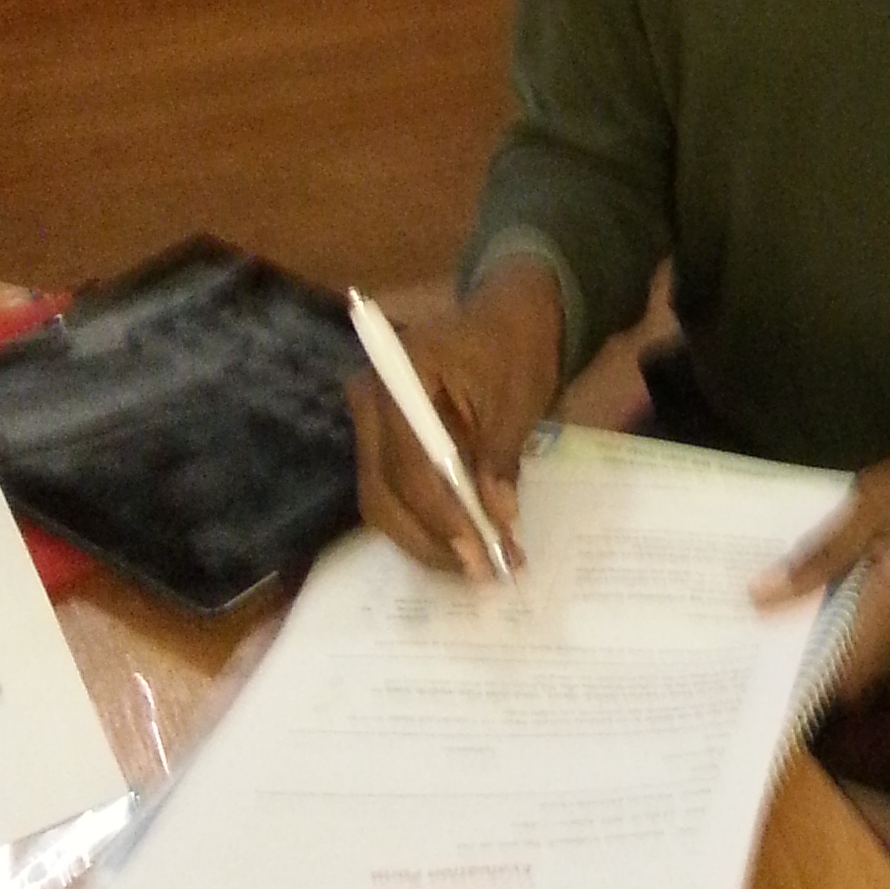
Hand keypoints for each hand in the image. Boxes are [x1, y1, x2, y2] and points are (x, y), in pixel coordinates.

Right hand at [345, 261, 565, 580]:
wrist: (509, 317)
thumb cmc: (515, 348)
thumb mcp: (518, 400)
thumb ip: (501, 459)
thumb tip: (498, 520)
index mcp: (401, 374)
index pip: (409, 462)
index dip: (441, 513)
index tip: (477, 551)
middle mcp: (372, 401)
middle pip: (384, 490)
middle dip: (432, 538)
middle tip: (481, 571)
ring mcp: (371, 424)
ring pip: (383, 501)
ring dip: (428, 539)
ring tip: (477, 567)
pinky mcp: (384, 444)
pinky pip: (393, 494)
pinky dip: (425, 523)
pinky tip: (461, 545)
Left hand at [754, 422, 889, 695]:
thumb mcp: (882, 496)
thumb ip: (824, 550)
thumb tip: (762, 594)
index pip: (833, 673)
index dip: (789, 672)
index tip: (749, 649)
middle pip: (843, 677)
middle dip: (803, 653)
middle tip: (762, 616)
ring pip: (864, 668)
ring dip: (831, 641)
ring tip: (796, 598)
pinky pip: (886, 653)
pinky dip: (858, 632)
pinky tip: (842, 591)